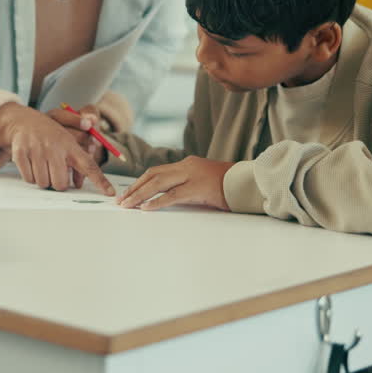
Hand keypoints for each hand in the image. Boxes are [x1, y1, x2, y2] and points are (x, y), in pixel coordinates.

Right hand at [0, 104, 113, 193]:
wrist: (23, 121)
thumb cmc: (49, 133)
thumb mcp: (68, 137)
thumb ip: (83, 147)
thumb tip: (94, 139)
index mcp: (69, 144)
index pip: (88, 165)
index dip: (100, 181)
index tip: (110, 193)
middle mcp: (54, 147)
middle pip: (60, 184)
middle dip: (57, 182)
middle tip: (54, 171)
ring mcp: (36, 150)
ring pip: (43, 183)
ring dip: (43, 179)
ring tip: (42, 164)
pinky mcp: (21, 154)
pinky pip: (29, 179)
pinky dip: (30, 176)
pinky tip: (32, 163)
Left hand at [117, 155, 231, 211]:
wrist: (249, 182)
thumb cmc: (229, 186)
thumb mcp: (204, 183)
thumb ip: (186, 187)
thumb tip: (165, 199)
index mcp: (187, 164)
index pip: (157, 171)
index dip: (139, 182)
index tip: (127, 193)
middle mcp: (187, 167)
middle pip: (153, 175)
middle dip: (134, 188)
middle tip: (121, 200)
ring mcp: (192, 176)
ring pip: (158, 183)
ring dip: (140, 194)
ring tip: (128, 205)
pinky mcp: (198, 188)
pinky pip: (173, 195)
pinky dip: (156, 202)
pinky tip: (146, 208)